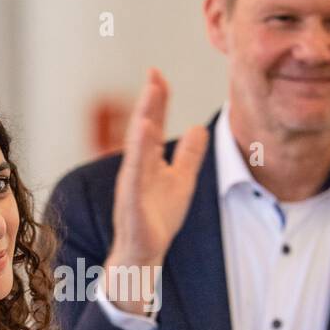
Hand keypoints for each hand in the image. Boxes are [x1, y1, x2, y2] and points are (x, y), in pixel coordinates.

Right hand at [104, 68, 208, 315]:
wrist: (142, 254)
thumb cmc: (157, 219)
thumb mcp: (181, 181)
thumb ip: (188, 155)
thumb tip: (198, 128)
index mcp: (148, 161)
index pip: (152, 124)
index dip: (156, 100)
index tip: (159, 74)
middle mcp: (136, 168)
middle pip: (142, 129)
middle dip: (148, 102)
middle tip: (154, 74)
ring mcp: (132, 185)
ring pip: (136, 149)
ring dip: (141, 122)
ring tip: (148, 97)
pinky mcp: (132, 204)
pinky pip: (135, 178)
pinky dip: (138, 158)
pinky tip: (142, 136)